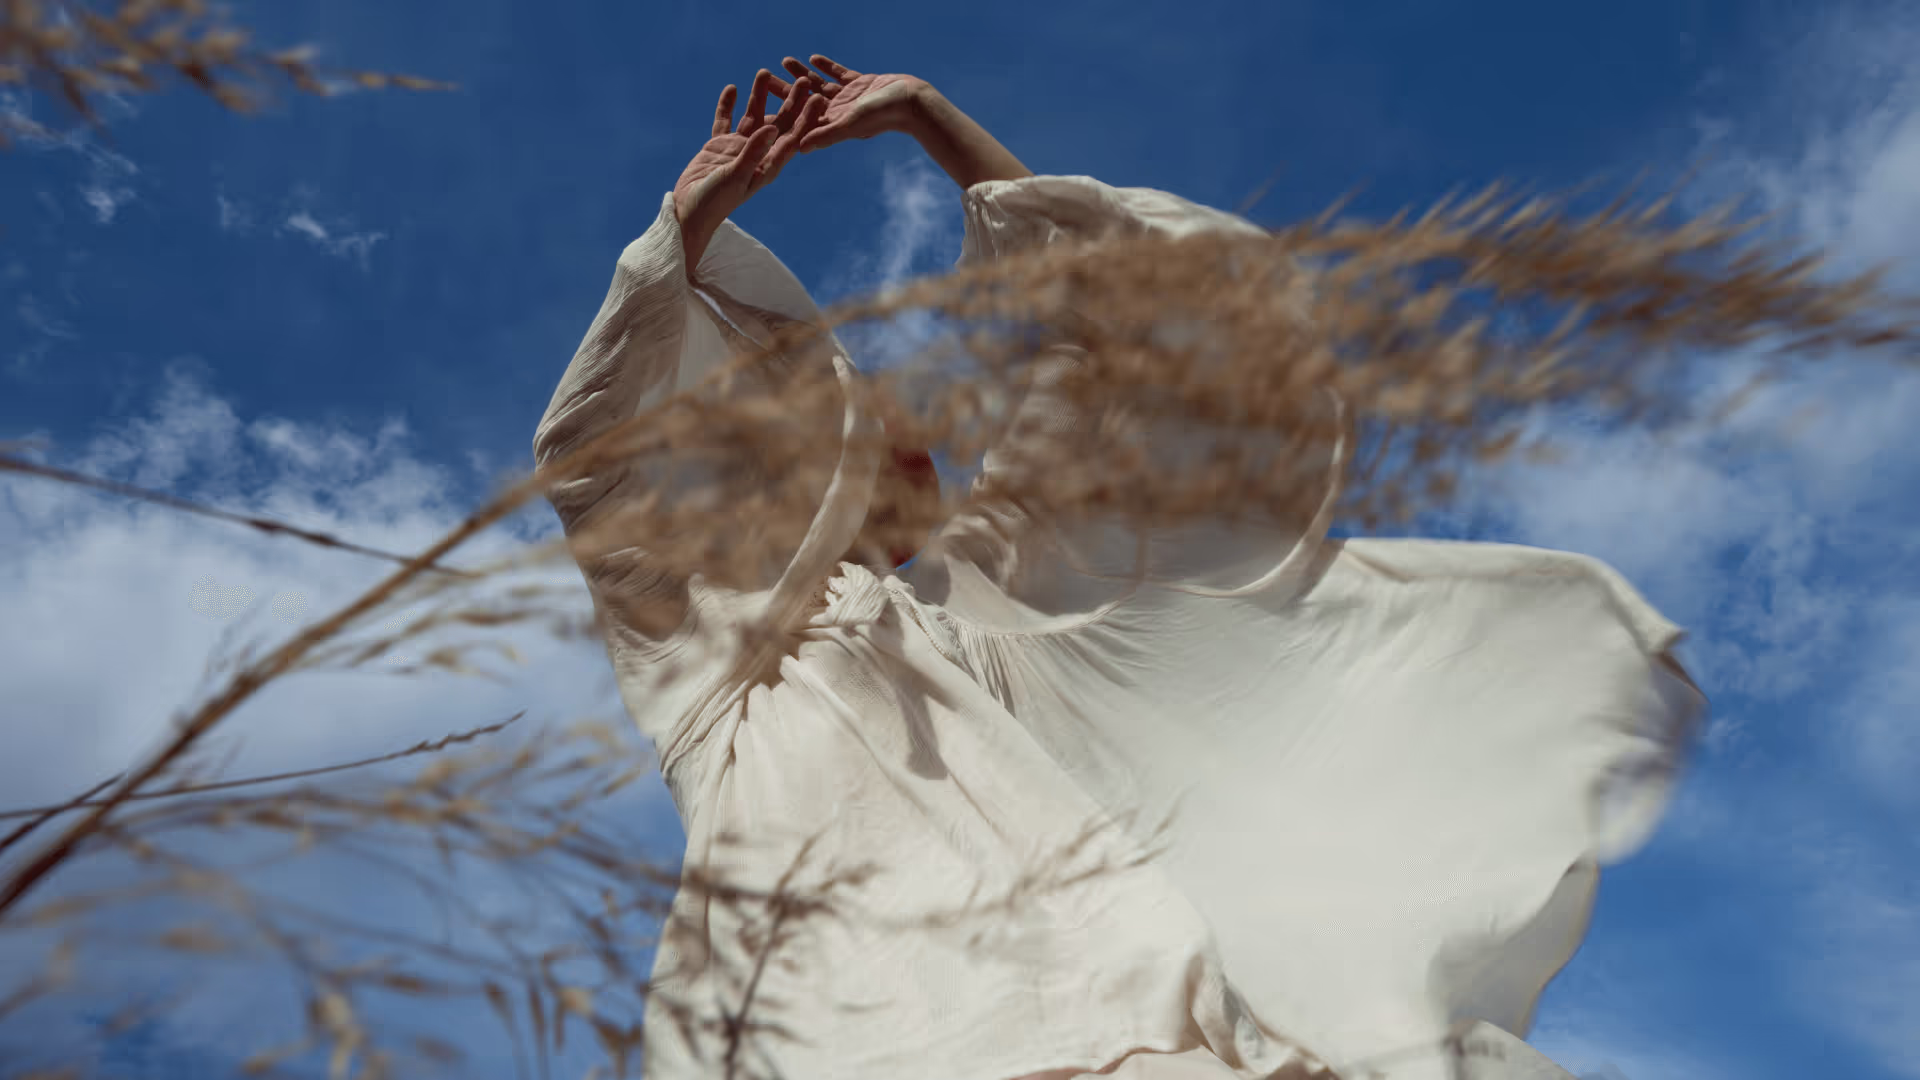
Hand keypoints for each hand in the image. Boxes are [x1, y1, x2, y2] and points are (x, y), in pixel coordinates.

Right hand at [672, 70, 826, 259]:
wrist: (689, 213)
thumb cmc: (715, 203)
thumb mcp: (736, 177)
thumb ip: (753, 153)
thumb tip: (772, 128)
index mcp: (768, 166)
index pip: (793, 138)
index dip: (807, 118)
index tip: (819, 98)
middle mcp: (757, 155)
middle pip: (778, 123)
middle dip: (791, 102)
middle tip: (803, 79)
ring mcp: (738, 149)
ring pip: (752, 117)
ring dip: (759, 96)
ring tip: (764, 71)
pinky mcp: (718, 146)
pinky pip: (724, 121)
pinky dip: (728, 106)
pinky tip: (732, 88)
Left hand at [768, 55, 930, 153]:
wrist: (911, 101)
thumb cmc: (882, 115)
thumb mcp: (851, 125)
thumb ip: (826, 135)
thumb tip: (799, 149)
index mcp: (833, 125)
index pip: (800, 121)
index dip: (780, 114)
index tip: (758, 108)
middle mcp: (838, 113)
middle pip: (805, 101)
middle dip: (784, 90)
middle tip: (762, 77)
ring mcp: (849, 98)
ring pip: (819, 85)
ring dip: (802, 74)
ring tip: (783, 60)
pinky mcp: (860, 84)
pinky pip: (839, 75)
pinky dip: (826, 67)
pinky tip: (813, 58)